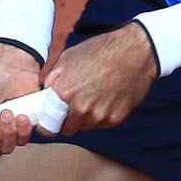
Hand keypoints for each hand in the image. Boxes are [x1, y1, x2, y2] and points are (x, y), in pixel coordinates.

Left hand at [41, 23, 158, 132]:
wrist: (135, 52)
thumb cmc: (101, 50)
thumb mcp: (68, 57)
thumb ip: (52, 79)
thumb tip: (44, 94)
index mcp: (65, 92)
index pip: (48, 124)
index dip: (48, 123)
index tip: (50, 121)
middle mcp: (82, 108)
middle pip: (67, 129)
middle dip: (68, 119)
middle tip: (76, 103)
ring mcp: (100, 115)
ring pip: (85, 126)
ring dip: (85, 117)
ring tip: (94, 96)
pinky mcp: (116, 118)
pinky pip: (102, 124)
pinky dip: (102, 115)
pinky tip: (107, 97)